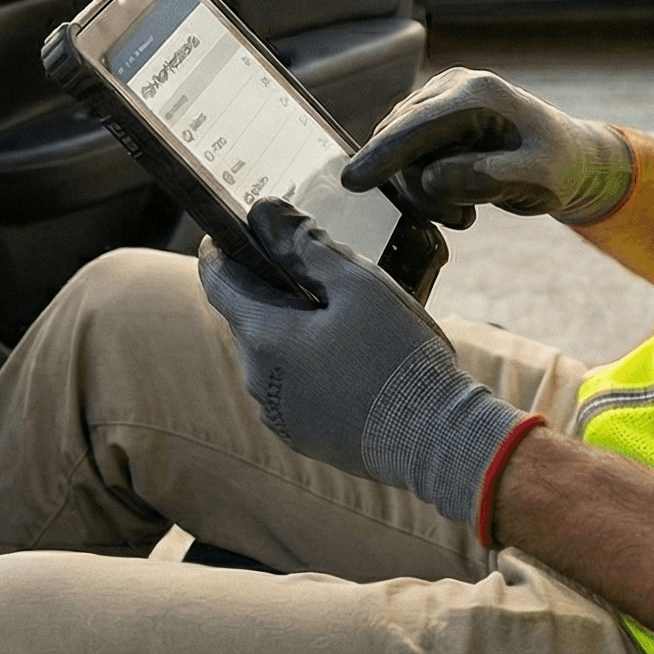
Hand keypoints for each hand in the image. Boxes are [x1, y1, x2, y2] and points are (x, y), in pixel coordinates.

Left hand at [198, 199, 526, 525]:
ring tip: (337, 313)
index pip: (217, 282)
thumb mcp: (359, 284)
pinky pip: (291, 388)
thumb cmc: (397, 356)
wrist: (435, 440)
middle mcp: (258, 380)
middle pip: (248, 318)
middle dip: (269, 289)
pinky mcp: (302, 436)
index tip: (225, 231)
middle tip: (308, 267)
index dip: (219, 251)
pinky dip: (307, 365)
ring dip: (291, 330)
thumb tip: (266, 213)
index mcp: (264, 336)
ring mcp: (278, 414)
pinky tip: (348, 357)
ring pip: (271, 355)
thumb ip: (307, 245)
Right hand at [342, 68, 635, 227]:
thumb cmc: (555, 167)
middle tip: (461, 218)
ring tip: (464, 209)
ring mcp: (439, 95)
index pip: (417, 127)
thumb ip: (486, 180)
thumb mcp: (535, 181)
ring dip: (423, 189)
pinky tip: (455, 194)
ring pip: (399, 149)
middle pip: (402, 141)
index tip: (351, 183)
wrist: (567, 154)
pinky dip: (423, 181)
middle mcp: (453, 85)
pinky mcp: (431, 112)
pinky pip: (406, 151)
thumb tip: (433, 178)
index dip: (383, 156)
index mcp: (479, 95)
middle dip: (421, 189)